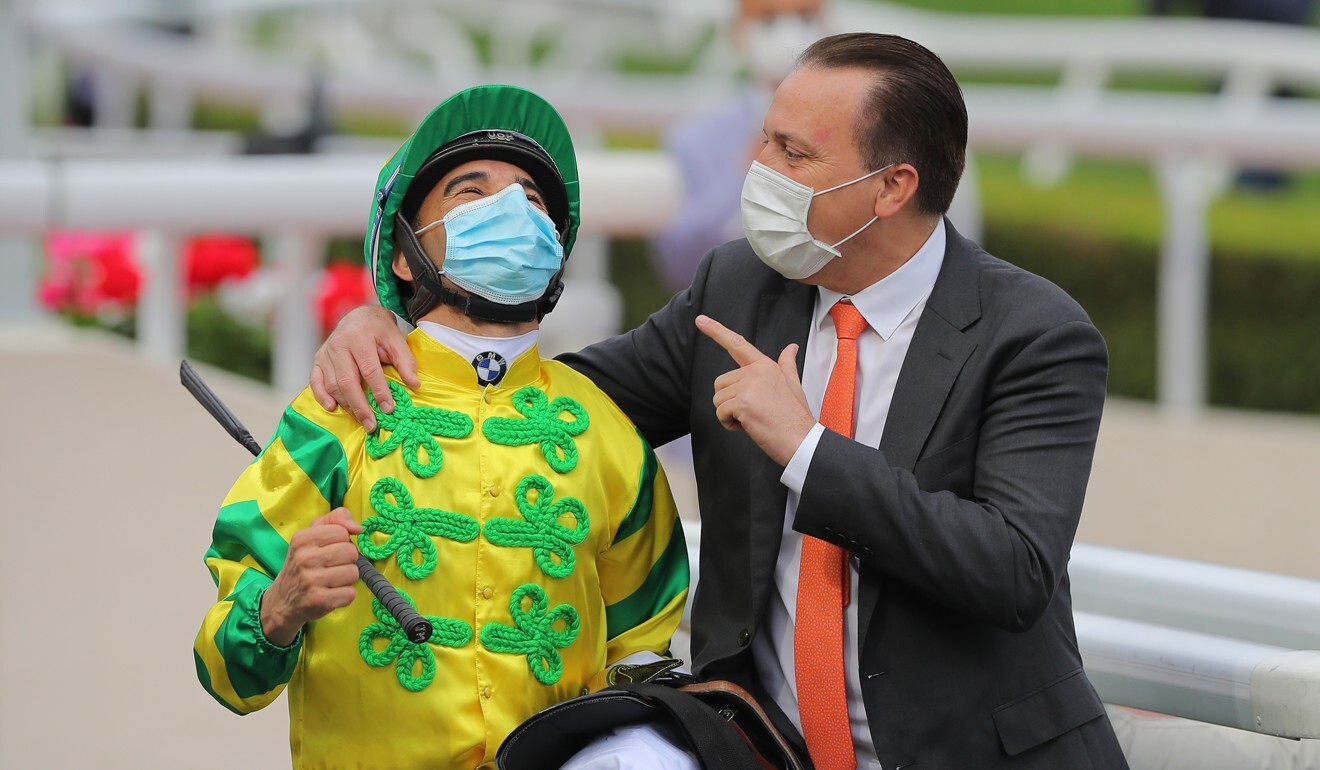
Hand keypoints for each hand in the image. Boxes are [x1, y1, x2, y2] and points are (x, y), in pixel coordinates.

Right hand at [260, 508, 364, 646]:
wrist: (282, 601)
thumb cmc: (304, 563)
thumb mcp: (313, 534)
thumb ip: (336, 519)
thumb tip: (358, 528)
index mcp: (302, 538)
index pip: (342, 532)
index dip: (341, 541)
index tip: (328, 550)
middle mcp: (304, 558)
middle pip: (351, 552)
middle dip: (346, 561)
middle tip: (331, 568)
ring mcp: (311, 580)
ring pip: (353, 573)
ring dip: (346, 579)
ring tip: (330, 581)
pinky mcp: (319, 601)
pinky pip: (350, 594)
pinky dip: (345, 596)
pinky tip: (330, 594)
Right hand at [310, 305, 417, 431]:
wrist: (359, 316)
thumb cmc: (379, 331)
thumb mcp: (396, 341)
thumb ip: (405, 362)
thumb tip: (415, 385)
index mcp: (360, 338)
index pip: (369, 370)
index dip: (379, 391)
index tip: (388, 409)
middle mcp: (339, 345)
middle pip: (348, 381)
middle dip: (360, 406)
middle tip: (372, 424)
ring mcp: (326, 353)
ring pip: (332, 384)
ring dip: (346, 405)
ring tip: (361, 420)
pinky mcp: (318, 360)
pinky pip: (315, 381)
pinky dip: (322, 396)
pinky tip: (332, 407)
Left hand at [696, 314, 814, 465]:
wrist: (802, 439)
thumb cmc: (796, 417)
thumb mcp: (794, 384)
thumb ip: (787, 364)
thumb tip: (791, 348)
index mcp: (765, 366)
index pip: (737, 344)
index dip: (716, 331)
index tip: (700, 320)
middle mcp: (756, 372)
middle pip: (721, 384)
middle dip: (730, 402)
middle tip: (753, 413)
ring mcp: (749, 386)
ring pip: (718, 400)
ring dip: (730, 415)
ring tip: (753, 420)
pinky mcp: (743, 403)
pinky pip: (721, 413)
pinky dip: (730, 424)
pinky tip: (749, 426)